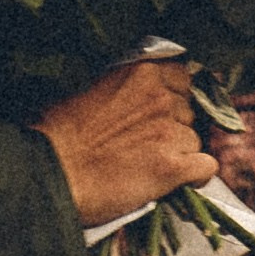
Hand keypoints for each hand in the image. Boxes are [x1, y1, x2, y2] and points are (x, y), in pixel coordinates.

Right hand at [37, 59, 209, 229]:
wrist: (48, 175)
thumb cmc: (53, 135)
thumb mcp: (84, 90)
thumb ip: (120, 88)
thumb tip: (133, 100)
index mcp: (140, 72)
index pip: (182, 76)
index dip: (173, 95)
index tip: (160, 110)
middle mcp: (161, 98)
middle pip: (189, 111)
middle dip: (174, 126)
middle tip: (146, 144)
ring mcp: (170, 132)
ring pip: (195, 140)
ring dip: (179, 153)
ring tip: (147, 166)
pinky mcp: (173, 168)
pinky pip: (206, 168)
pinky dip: (195, 177)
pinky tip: (175, 182)